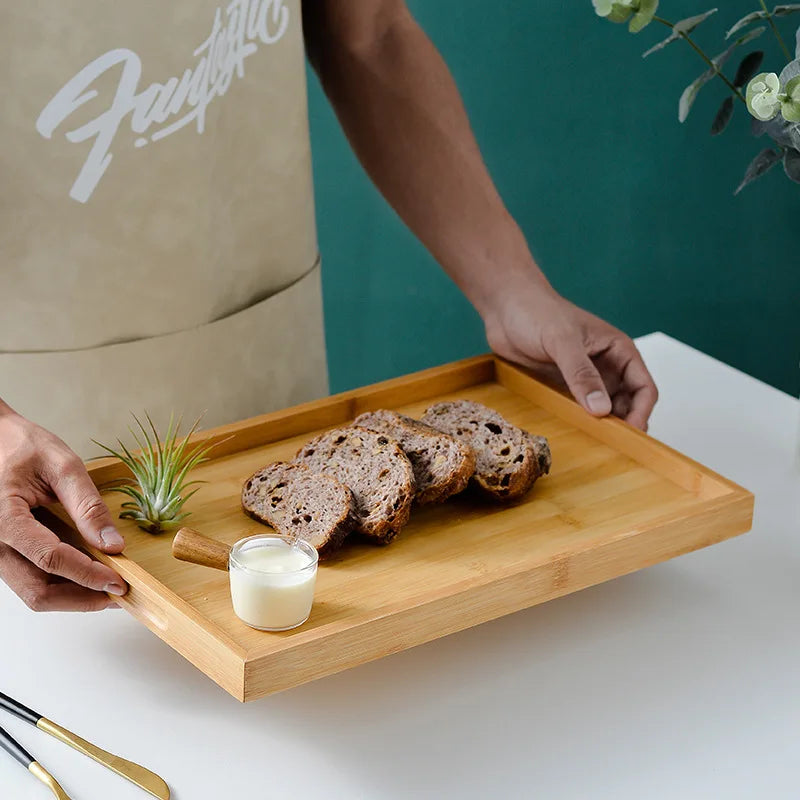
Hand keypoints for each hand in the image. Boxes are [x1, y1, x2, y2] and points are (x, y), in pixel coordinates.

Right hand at [0, 403, 126, 611]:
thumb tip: (113, 544)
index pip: (49, 558)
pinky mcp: (7, 552)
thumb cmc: (22, 446)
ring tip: (109, 585)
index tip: (119, 581)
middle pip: (36, 590)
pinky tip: (91, 572)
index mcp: (3, 517)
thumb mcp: (62, 465)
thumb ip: (88, 505)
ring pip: (33, 591)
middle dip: (81, 598)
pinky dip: (64, 582)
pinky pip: (33, 577)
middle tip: (118, 593)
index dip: (87, 574)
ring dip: (73, 595)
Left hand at [483, 284, 657, 430]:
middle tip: (611, 447)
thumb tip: (602, 409)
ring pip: (602, 410)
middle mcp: (605, 367)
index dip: (641, 411)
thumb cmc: (537, 311)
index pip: (643, 387)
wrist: (505, 307)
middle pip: (627, 404)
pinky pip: (577, 410)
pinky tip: (572, 434)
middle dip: (623, 424)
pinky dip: (579, 423)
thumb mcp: (563, 342)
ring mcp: (583, 378)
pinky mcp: (562, 386)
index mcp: (618, 350)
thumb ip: (581, 374)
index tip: (630, 433)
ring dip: (600, 426)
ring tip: (593, 444)